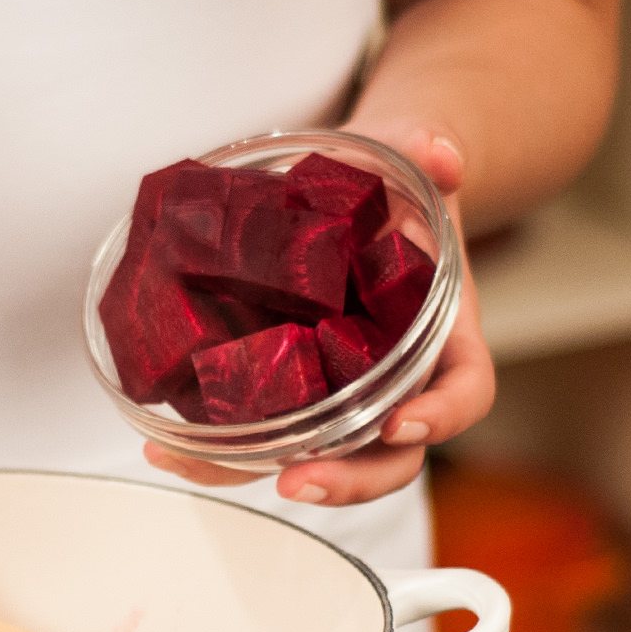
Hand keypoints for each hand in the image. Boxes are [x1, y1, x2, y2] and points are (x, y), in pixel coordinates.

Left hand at [143, 124, 495, 504]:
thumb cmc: (395, 185)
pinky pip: (263, 432)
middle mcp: (395, 379)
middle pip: (392, 456)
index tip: (403, 423)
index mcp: (442, 333)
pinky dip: (218, 448)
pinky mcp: (287, 390)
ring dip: (261, 474)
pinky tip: (165, 444)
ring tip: (195, 467)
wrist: (363, 193)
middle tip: (299, 482)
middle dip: (348, 479)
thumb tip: (435, 150)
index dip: (442, 415)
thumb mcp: (414, 157)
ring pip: (319, 457)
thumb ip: (431, 149)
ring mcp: (340, 393)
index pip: (465, 390)